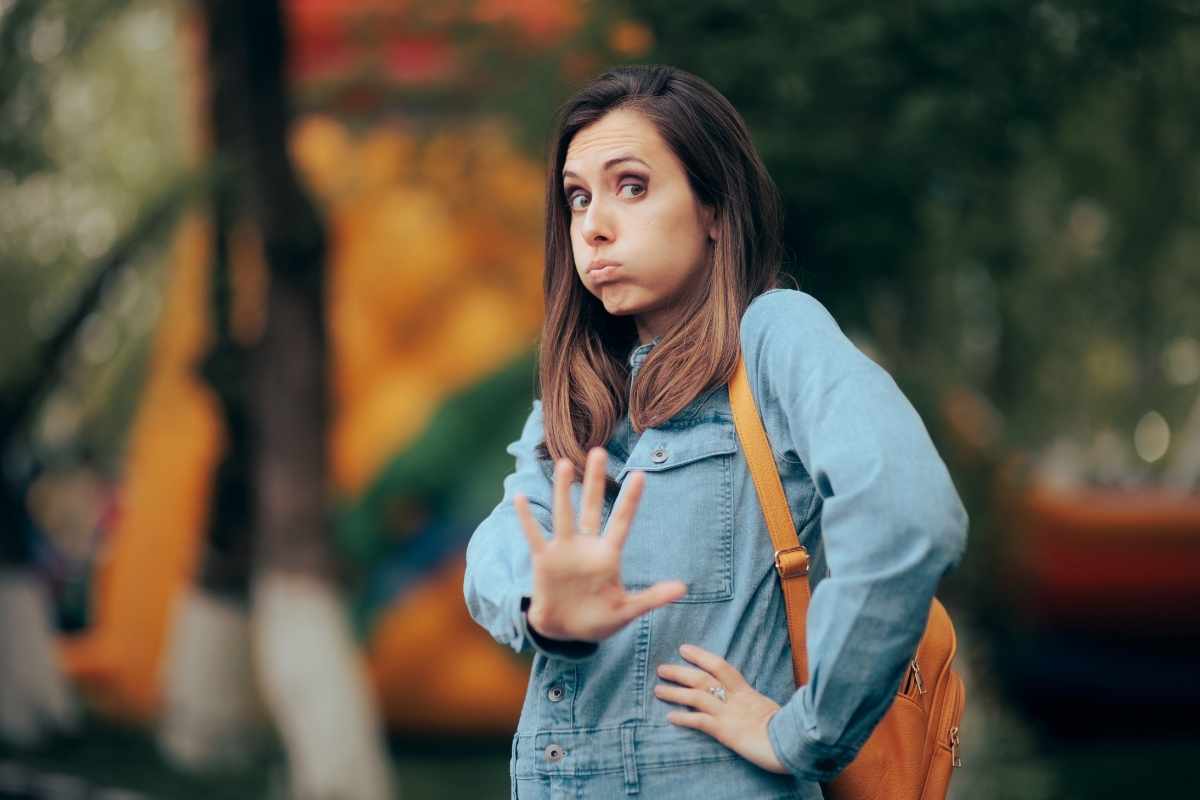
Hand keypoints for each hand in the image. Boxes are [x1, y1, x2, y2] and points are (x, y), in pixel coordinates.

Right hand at [514, 447, 686, 642]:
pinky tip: (519, 498)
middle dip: (595, 481)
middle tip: (599, 451)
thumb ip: (652, 598)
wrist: (565, 632)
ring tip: (564, 464)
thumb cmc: (598, 619)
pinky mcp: (544, 560)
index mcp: (608, 555)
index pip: (622, 521)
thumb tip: (683, 588)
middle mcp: (586, 546)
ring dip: (563, 491)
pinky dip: (526, 518)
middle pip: (592, 507)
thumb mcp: (626, 610)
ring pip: (564, 514)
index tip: (640, 474)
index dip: (630, 500)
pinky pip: (534, 535)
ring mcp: (564, 550)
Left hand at [656, 644, 788, 774]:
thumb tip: (747, 701)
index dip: (700, 655)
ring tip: (658, 690)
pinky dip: (684, 718)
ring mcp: (729, 714)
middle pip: (702, 678)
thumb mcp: (768, 708)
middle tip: (661, 668)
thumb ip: (753, 702)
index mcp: (746, 691)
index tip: (684, 649)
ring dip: (675, 692)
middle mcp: (734, 698)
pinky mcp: (726, 732)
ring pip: (696, 696)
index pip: (720, 666)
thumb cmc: (785, 728)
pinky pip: (700, 722)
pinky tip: (671, 717)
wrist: (793, 743)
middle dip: (680, 672)